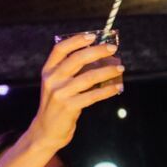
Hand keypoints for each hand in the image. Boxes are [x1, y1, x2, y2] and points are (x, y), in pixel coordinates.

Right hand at [29, 33, 122, 151]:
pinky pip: (93, 95)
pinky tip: (117, 87)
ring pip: (89, 77)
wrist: (46, 131)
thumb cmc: (57, 104)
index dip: (76, 40)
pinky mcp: (69, 107)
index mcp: (48, 71)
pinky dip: (107, 90)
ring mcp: (60, 93)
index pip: (60, 49)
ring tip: (120, 68)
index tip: (92, 36)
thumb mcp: (56, 85)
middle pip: (77, 59)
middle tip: (112, 49)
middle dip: (97, 51)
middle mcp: (52, 80)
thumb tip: (100, 59)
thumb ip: (71, 72)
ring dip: (107, 71)